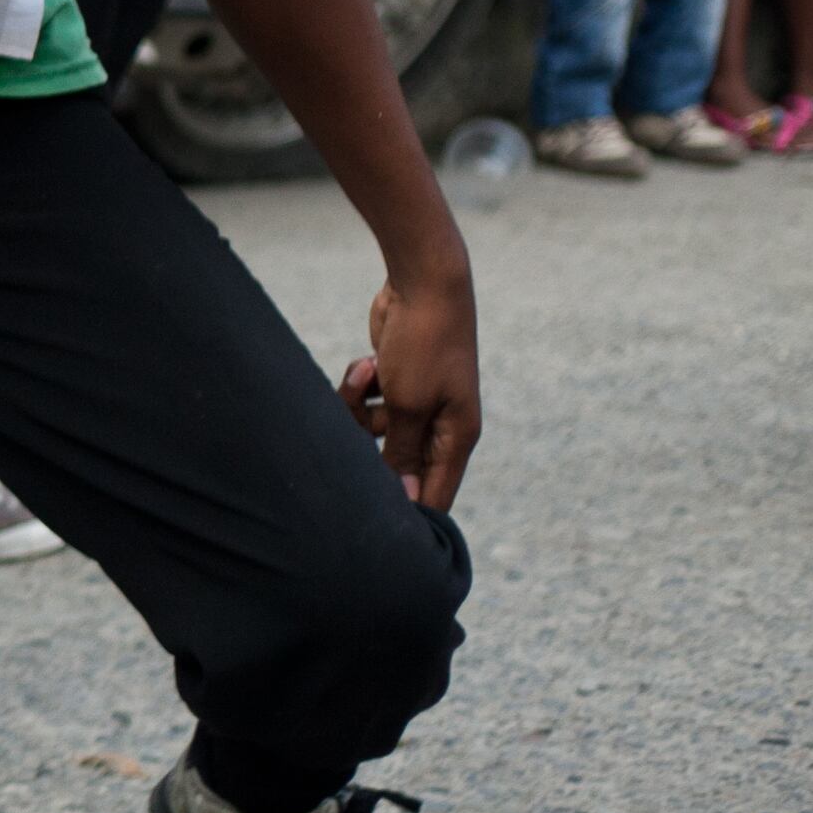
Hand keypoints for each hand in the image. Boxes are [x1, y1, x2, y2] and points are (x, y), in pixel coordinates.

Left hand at [340, 257, 480, 510]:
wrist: (421, 286)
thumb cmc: (423, 346)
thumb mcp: (408, 404)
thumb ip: (402, 452)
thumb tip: (408, 498)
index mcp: (456, 438)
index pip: (436, 493)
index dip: (411, 513)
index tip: (376, 526)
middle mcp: (439, 426)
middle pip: (395, 466)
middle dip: (368, 452)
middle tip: (361, 424)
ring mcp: (415, 404)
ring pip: (369, 433)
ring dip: (356, 407)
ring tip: (367, 371)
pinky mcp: (394, 385)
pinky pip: (364, 405)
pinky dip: (359, 387)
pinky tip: (366, 362)